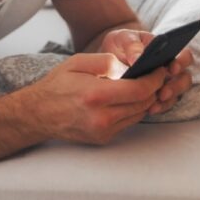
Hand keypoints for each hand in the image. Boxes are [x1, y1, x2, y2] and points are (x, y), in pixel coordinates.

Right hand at [28, 53, 166, 144]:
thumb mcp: (78, 62)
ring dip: (146, 100)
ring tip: (145, 85)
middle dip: (154, 88)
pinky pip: (128, 122)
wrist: (39, 114)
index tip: (160, 69)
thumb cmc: (58, 84)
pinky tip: (130, 98)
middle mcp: (102, 117)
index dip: (155, 79)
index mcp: (96, 95)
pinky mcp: (103, 138)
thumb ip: (106, 61)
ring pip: (139, 114)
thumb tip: (130, 66)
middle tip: (156, 75)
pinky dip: (133, 110)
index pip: (140, 90)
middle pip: (144, 103)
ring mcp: (103, 131)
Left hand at [100, 28, 193, 115]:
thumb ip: (132, 45)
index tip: (172, 68)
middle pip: (185, 78)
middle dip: (177, 86)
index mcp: (168, 51)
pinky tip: (150, 109)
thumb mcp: (124, 38)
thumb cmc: (122, 43)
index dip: (182, 62)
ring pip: (177, 94)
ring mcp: (165, 84)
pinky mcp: (156, 96)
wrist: (111, 56)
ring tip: (156, 101)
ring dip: (169, 99)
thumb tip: (138, 58)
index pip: (185, 56)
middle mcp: (171, 69)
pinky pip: (164, 104)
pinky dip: (159, 107)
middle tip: (164, 91)